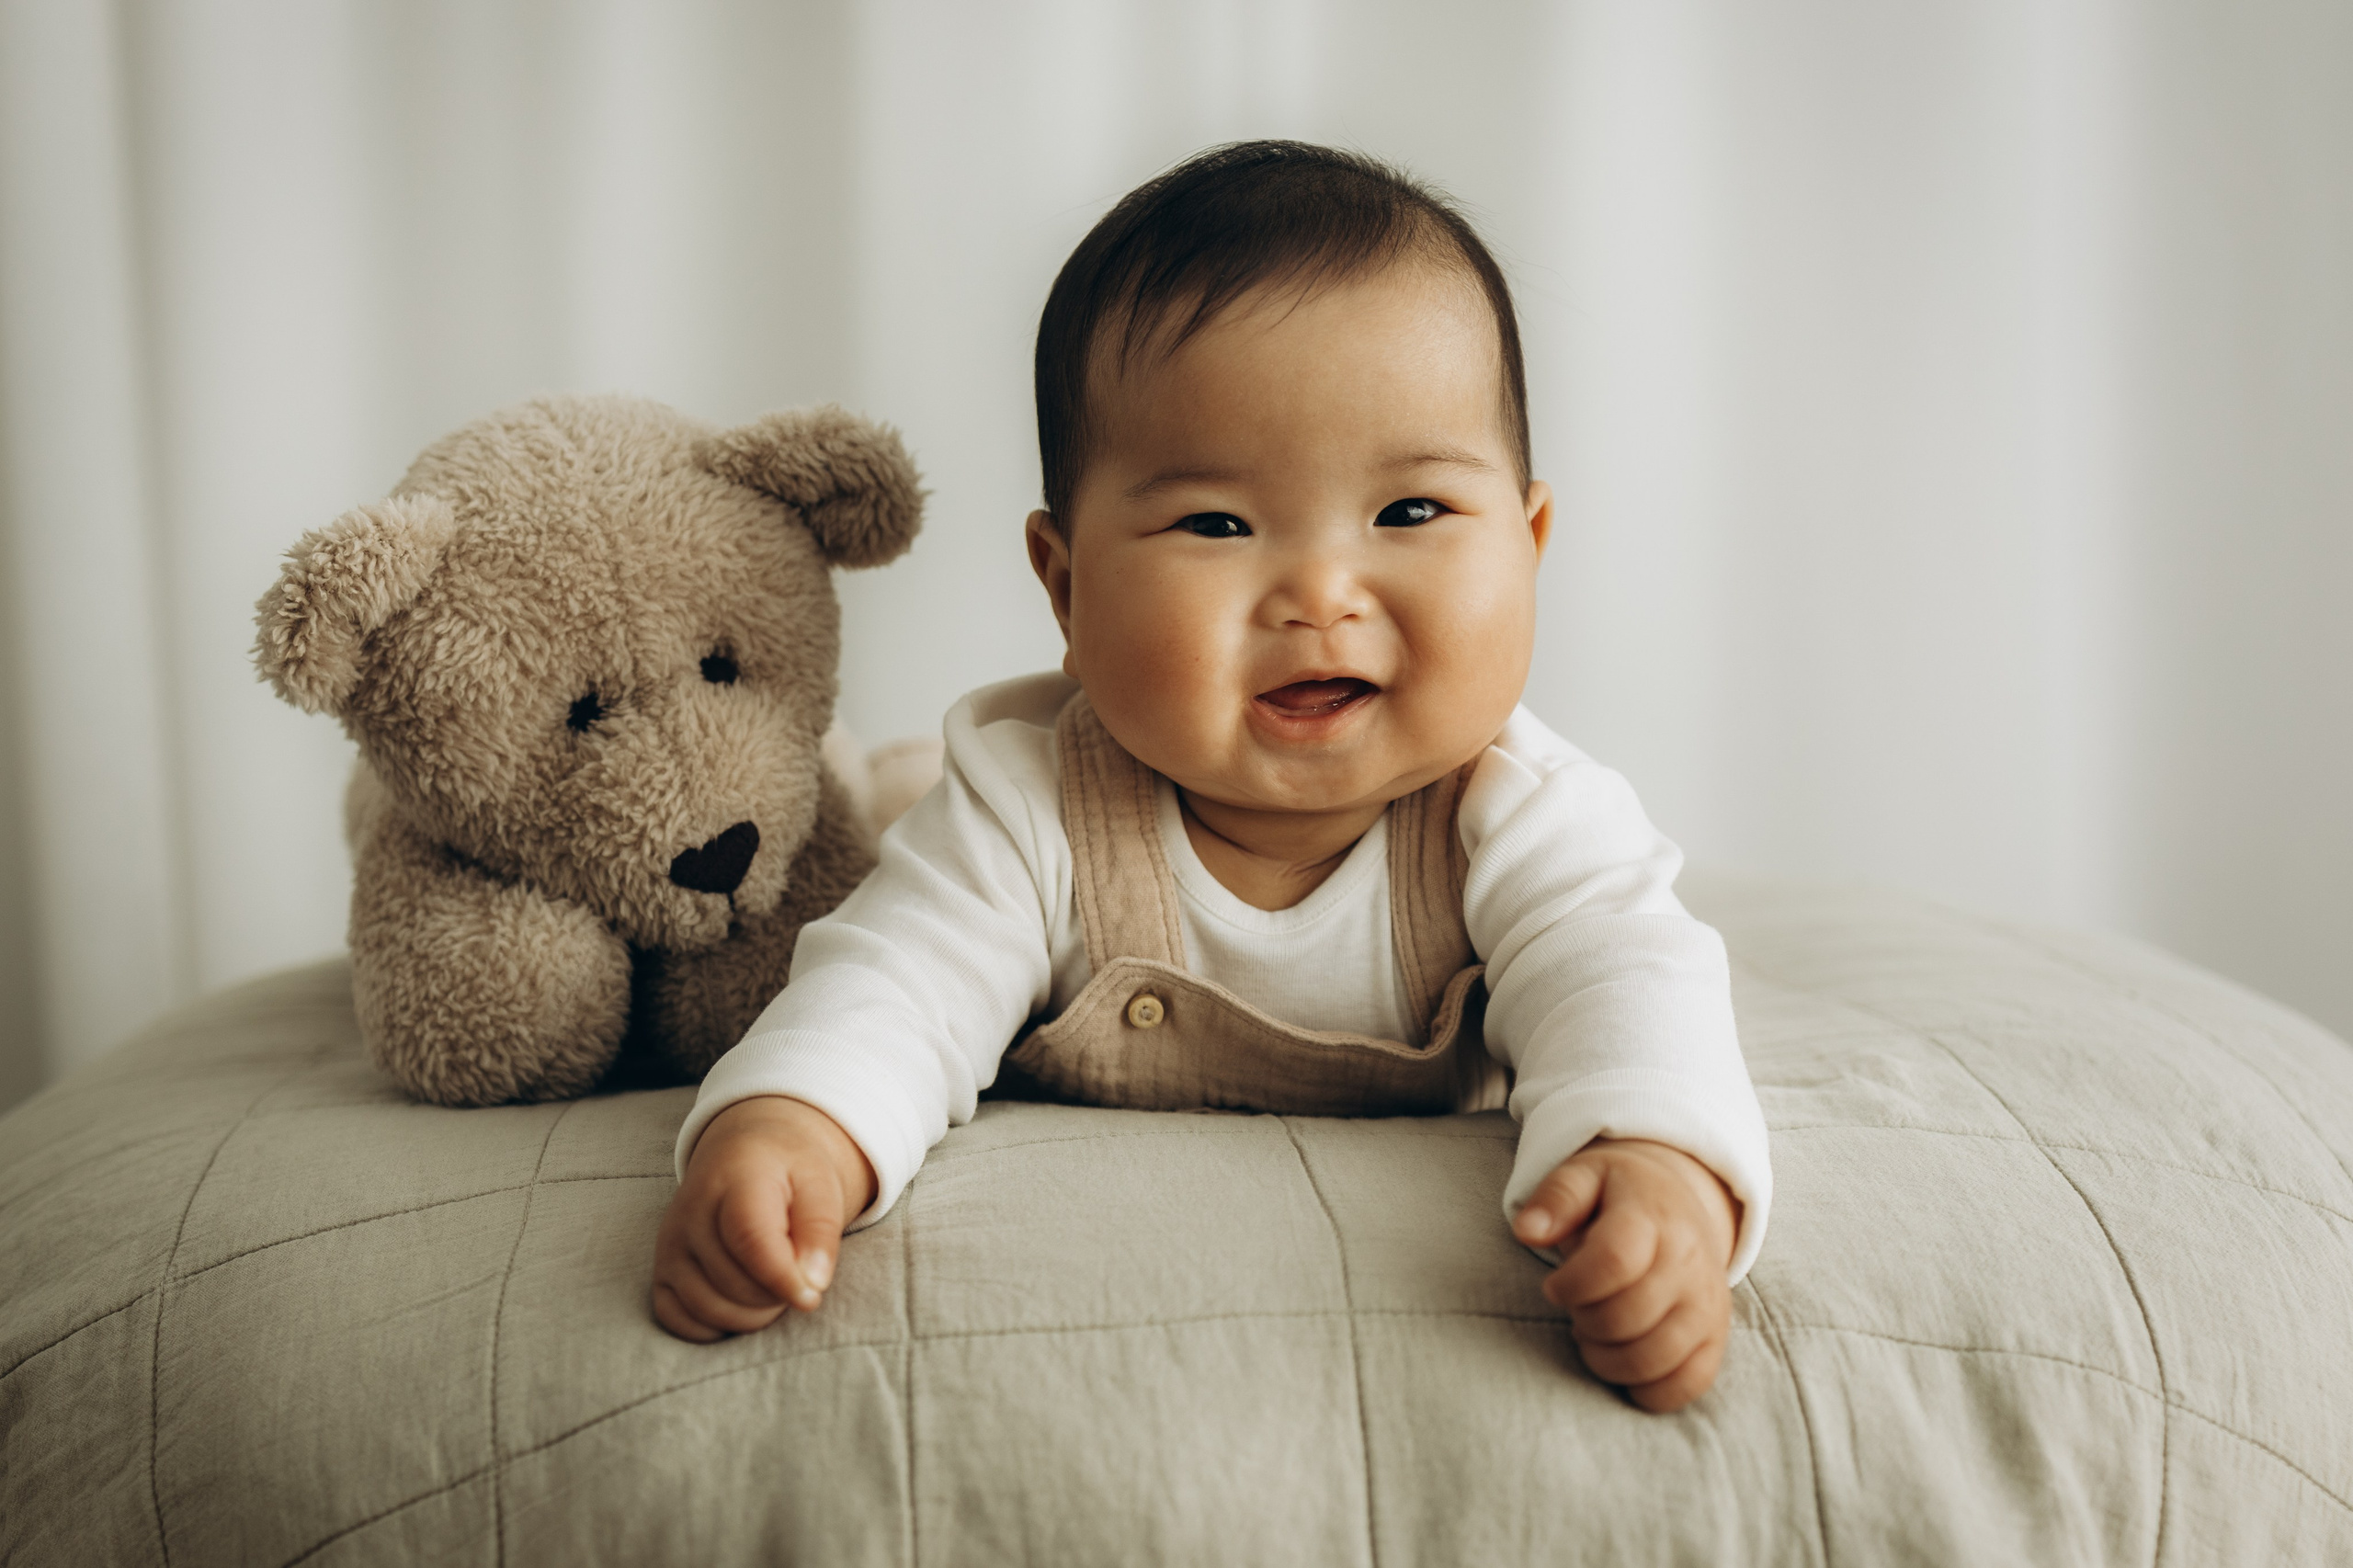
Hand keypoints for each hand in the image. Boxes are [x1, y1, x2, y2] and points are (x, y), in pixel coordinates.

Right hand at [651, 1095, 877, 1342]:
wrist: (744, 1157)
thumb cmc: (789, 1174)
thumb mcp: (821, 1184)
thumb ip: (821, 1230)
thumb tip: (813, 1285)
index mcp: (736, 1181)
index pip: (751, 1241)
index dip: (783, 1279)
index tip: (811, 1297)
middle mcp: (692, 1213)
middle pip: (736, 1286)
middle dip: (777, 1295)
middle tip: (794, 1272)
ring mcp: (670, 1243)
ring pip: (709, 1310)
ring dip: (752, 1315)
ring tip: (772, 1285)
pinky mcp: (661, 1269)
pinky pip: (677, 1320)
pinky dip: (714, 1326)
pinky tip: (740, 1305)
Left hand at [1511, 1138, 1738, 1411]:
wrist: (1681, 1204)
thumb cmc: (1619, 1196)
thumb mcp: (1584, 1175)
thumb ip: (1555, 1199)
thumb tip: (1526, 1231)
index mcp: (1652, 1218)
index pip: (1614, 1262)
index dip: (1572, 1285)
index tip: (1554, 1287)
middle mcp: (1689, 1262)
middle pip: (1627, 1318)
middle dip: (1584, 1322)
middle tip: (1577, 1308)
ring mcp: (1708, 1304)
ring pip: (1653, 1360)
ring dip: (1606, 1360)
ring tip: (1595, 1334)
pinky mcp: (1716, 1337)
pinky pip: (1688, 1384)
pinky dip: (1646, 1388)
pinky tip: (1624, 1360)